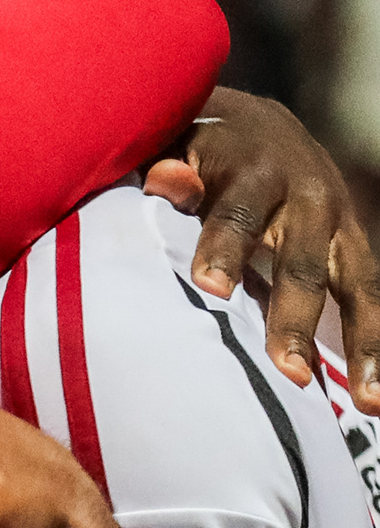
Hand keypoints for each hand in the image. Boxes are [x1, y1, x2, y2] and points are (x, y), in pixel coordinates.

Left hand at [145, 88, 379, 404]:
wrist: (259, 126)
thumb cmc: (200, 147)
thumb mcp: (180, 144)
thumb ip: (171, 166)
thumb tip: (168, 181)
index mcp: (257, 170)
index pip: (238, 212)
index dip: (225, 247)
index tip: (210, 290)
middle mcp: (310, 197)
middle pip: (304, 261)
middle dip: (295, 317)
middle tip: (288, 371)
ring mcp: (338, 225)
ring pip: (356, 286)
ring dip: (363, 344)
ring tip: (366, 401)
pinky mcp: (353, 247)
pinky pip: (367, 299)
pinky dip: (373, 345)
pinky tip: (374, 396)